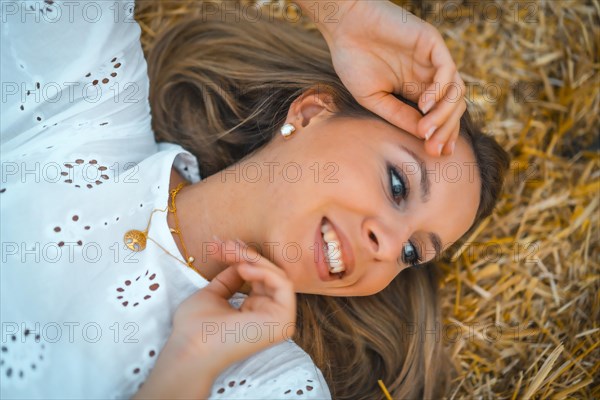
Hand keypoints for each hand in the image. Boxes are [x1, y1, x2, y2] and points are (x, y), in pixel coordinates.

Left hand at [170, 240, 296, 372]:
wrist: (189, 348)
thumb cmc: (195, 328)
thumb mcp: (214, 294)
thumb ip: (231, 278)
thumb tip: (242, 260)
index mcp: (255, 313)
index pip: (259, 277)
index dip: (243, 257)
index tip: (223, 244)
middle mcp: (271, 317)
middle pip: (269, 274)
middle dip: (246, 254)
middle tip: (224, 244)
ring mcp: (279, 320)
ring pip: (277, 275)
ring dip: (254, 259)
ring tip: (231, 253)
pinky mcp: (283, 321)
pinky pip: (283, 285)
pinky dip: (264, 271)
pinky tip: (243, 267)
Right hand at [311, 0, 465, 155]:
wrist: (342, 27)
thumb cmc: (352, 61)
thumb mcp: (374, 98)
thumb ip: (399, 115)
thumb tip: (424, 136)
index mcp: (415, 88)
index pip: (440, 115)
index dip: (442, 135)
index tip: (435, 155)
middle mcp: (428, 75)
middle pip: (453, 107)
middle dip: (446, 130)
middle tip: (433, 149)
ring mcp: (432, 59)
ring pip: (455, 91)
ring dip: (444, 115)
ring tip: (426, 131)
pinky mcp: (432, 42)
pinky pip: (447, 71)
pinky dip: (440, 91)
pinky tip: (424, 105)